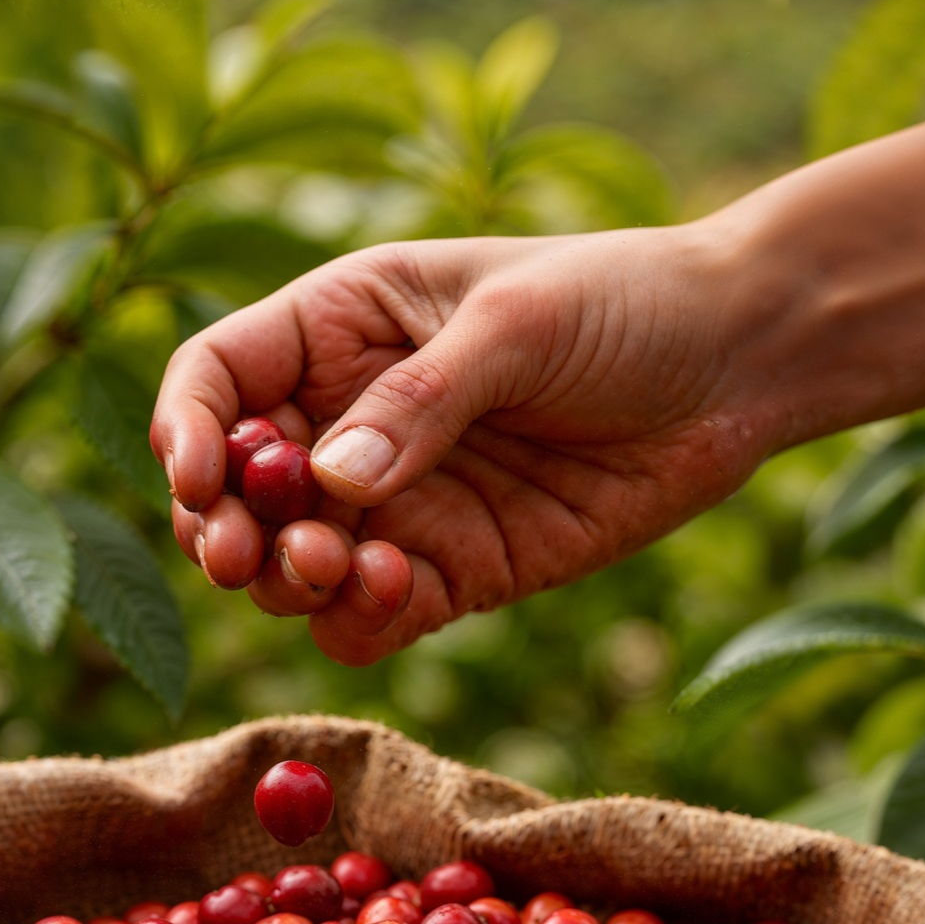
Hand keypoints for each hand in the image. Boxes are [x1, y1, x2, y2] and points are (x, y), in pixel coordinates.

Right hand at [150, 228, 766, 663]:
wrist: (738, 364)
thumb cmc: (623, 302)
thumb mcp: (519, 324)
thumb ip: (422, 399)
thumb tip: (329, 482)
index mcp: (339, 327)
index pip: (218, 379)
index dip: (186, 430)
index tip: (196, 477)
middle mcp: (349, 421)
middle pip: (234, 491)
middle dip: (222, 526)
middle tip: (244, 552)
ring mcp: (397, 503)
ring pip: (291, 567)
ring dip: (289, 579)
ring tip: (337, 563)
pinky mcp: (452, 571)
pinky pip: (370, 618)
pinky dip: (359, 620)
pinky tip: (395, 591)